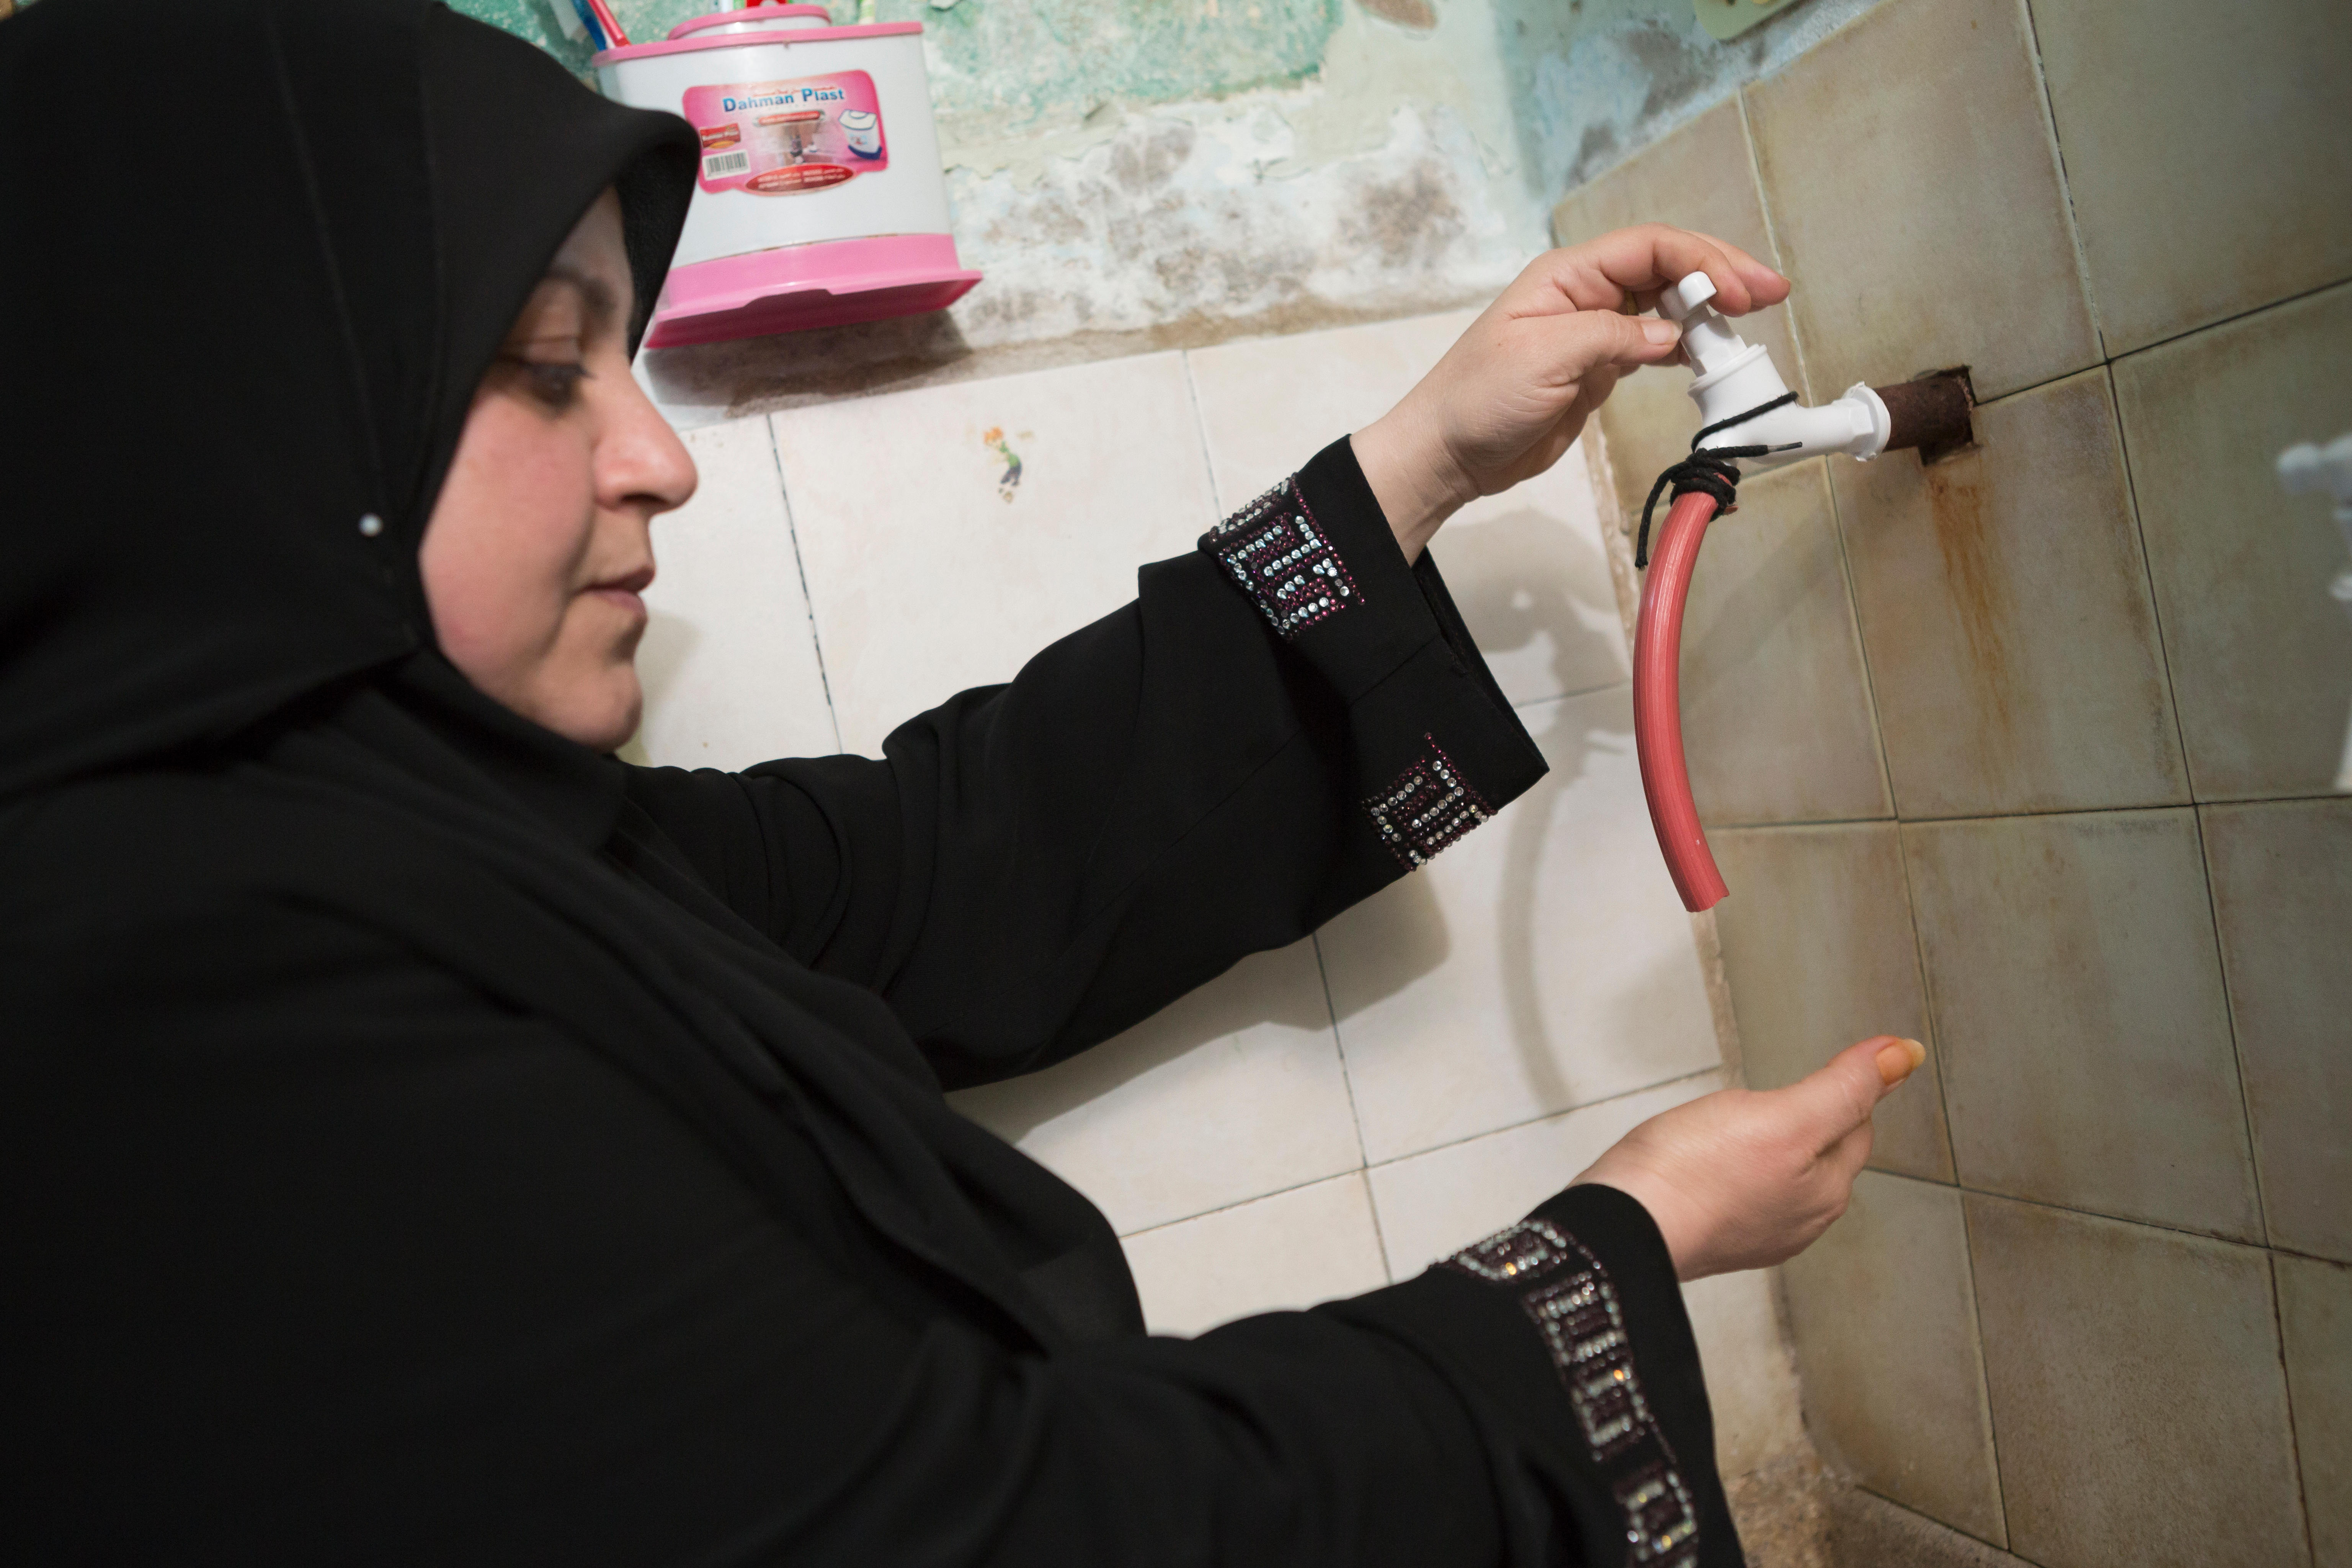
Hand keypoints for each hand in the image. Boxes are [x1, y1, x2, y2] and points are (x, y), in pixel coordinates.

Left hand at [1350, 223, 1789, 562]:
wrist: (1448, 453)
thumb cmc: (1477, 400)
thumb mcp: (1543, 360)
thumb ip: (1610, 338)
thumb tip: (1668, 333)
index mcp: (1567, 276)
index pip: (1649, 248)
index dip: (1702, 262)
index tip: (1740, 291)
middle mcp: (1585, 293)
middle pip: (1666, 267)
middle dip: (1719, 275)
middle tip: (1771, 293)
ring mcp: (1594, 329)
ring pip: (1666, 303)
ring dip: (1709, 310)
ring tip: (1750, 323)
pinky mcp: (1598, 366)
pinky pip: (1654, 343)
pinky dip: (1686, 345)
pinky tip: (1711, 353)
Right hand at [1571, 1035, 1926, 1280]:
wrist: (1620, 1227)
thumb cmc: (1691, 1173)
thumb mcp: (1781, 1116)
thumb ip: (1844, 1087)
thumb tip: (1903, 1055)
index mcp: (1824, 1191)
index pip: (1855, 1125)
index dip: (1844, 1088)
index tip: (1832, 1064)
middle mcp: (1798, 1220)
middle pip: (1821, 1153)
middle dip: (1809, 1119)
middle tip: (1789, 1091)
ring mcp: (1755, 1231)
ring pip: (1781, 1174)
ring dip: (1773, 1145)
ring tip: (1750, 1122)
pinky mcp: (1714, 1232)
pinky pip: (1742, 1191)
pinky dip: (1736, 1168)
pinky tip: (1713, 1157)